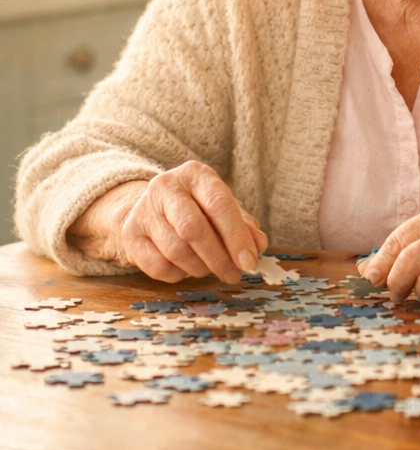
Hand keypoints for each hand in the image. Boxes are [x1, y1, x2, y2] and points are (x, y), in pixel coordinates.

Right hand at [68, 161, 267, 283]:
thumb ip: (244, 225)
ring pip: (175, 250)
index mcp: (194, 174)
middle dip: (218, 257)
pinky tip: (188, 269)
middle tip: (234, 274)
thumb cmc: (199, 207)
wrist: (155, 206)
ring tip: (212, 269)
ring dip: (200, 267)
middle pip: (193, 228)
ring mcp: (143, 210)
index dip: (236, 235)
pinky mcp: (130, 234)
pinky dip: (179, 274)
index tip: (249, 260)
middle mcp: (165, 187)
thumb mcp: (224, 208)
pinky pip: (157, 265)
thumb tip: (258, 246)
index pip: (218, 203)